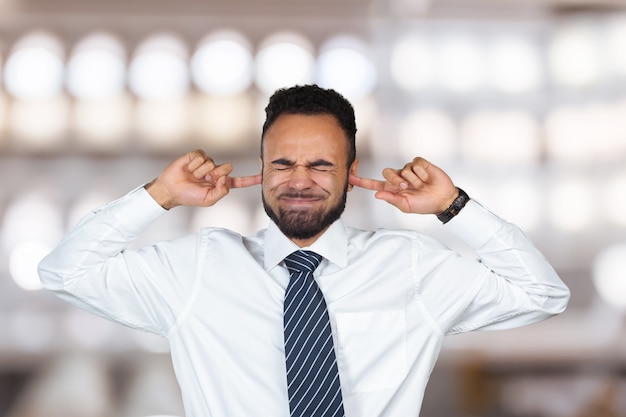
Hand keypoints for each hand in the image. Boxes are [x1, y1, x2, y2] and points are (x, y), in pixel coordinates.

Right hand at [146, 150, 261, 208]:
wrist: (171, 190)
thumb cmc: (189, 196)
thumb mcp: (208, 200)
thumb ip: (221, 192)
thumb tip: (225, 179)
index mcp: (222, 184)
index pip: (241, 181)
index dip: (252, 179)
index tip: (264, 175)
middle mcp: (217, 172)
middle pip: (227, 167)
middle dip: (215, 174)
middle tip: (204, 180)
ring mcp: (207, 163)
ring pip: (212, 162)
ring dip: (201, 172)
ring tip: (193, 177)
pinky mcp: (197, 156)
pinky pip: (202, 156)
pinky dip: (194, 164)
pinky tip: (189, 168)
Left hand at [349, 157, 457, 214]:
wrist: (443, 199)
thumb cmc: (425, 204)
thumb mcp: (406, 206)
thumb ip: (392, 199)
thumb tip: (377, 195)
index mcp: (392, 189)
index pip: (374, 184)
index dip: (362, 181)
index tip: (349, 177)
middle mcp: (399, 178)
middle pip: (387, 172)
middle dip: (397, 180)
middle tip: (408, 188)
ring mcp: (409, 170)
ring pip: (403, 169)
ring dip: (413, 179)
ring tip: (422, 185)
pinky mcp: (420, 164)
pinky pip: (414, 163)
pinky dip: (421, 172)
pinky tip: (426, 177)